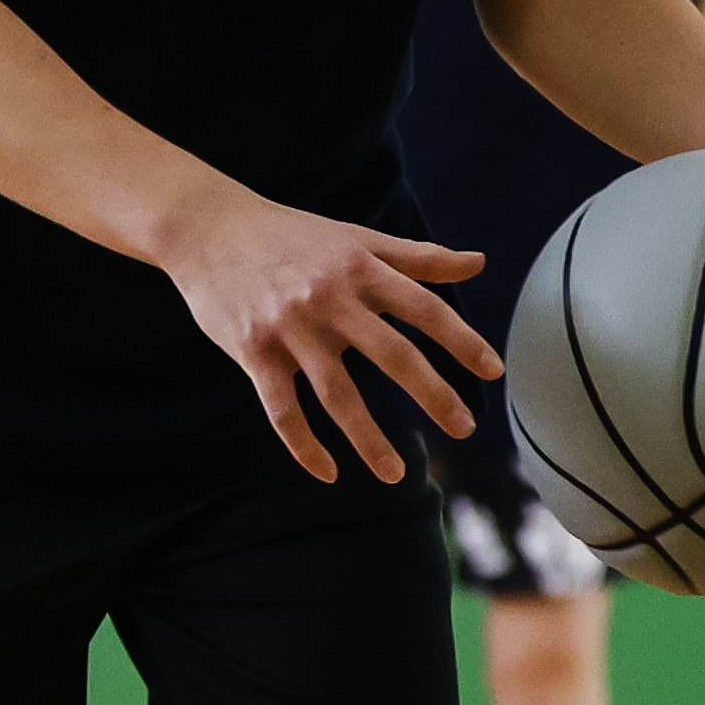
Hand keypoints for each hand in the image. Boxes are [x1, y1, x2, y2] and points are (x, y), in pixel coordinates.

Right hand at [156, 190, 498, 483]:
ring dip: (369, 439)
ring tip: (396, 475)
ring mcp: (290, 329)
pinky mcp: (253, 353)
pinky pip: (282, 411)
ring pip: (336, 394)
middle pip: (392, 354)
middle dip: (432, 394)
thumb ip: (419, 258)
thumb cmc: (294, 236)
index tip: (494, 371)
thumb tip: (479, 262)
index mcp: (361, 270)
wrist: (211, 229)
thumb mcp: (358, 239)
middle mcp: (331, 299)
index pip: (424, 308)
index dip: (461, 340)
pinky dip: (305, 446)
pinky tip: (330, 472)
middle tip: (464, 429)